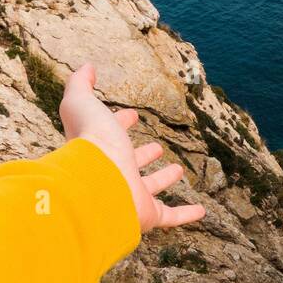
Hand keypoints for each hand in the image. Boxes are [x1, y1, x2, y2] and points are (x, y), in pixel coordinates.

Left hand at [59, 63, 204, 232]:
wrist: (97, 185)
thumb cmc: (90, 143)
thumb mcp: (82, 104)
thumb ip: (80, 85)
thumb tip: (86, 66)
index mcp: (100, 148)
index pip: (110, 133)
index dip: (120, 123)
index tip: (132, 114)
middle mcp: (114, 173)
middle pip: (130, 162)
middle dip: (142, 153)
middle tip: (156, 146)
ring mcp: (131, 195)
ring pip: (150, 186)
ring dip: (163, 178)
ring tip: (177, 169)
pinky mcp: (146, 215)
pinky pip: (170, 216)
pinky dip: (187, 214)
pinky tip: (202, 211)